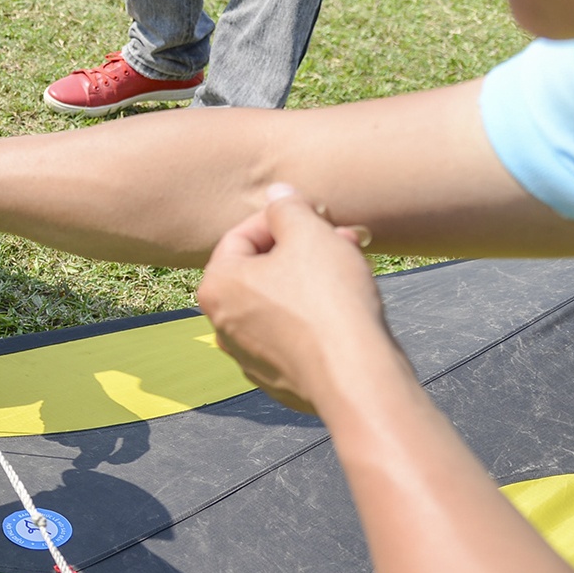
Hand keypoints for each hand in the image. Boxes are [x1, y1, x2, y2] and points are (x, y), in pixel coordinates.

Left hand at [196, 183, 402, 416]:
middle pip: (263, 269)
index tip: (317, 216)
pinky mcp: (279, 379)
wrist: (357, 377)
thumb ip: (287, 208)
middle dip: (305, 248)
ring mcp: (249, 356)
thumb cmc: (327, 299)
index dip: (283, 219)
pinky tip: (350, 307)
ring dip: (315, 277)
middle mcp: (222, 324)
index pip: (242, 236)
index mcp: (216, 286)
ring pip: (282, 301)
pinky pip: (295, 334)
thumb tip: (277, 193)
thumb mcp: (308, 234)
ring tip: (354, 264)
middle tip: (344, 237)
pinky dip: (318, 315)